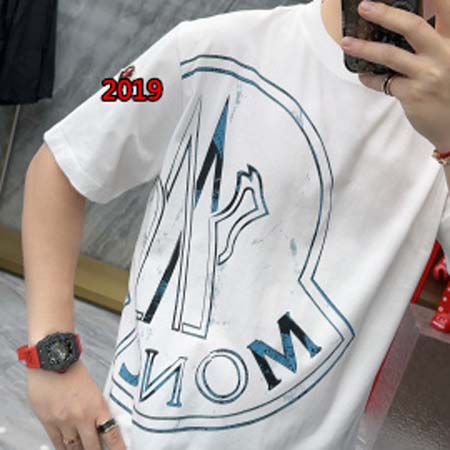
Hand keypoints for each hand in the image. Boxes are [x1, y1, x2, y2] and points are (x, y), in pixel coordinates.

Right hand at [26, 359, 126, 449]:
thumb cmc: (72, 370)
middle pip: (91, 447)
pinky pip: (57, 443)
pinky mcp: (48, 422)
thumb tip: (102, 422)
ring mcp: (63, 421)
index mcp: (97, 406)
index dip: (118, 448)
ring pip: (73, 448)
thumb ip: (96, 407)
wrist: (51, 361)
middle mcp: (81, 416)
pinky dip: (64, 448)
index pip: (111, 434)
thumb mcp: (93, 389)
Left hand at [340, 0, 449, 149]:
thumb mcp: (449, 62)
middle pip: (413, 26)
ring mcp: (428, 74)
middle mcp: (445, 53)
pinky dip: (370, 78)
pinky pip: (383, 82)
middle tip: (364, 7)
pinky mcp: (413, 94)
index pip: (445, 9)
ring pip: (391, 55)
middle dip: (385, 14)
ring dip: (365, 48)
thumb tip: (401, 30)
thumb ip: (435, 44)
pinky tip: (364, 75)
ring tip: (347, 43)